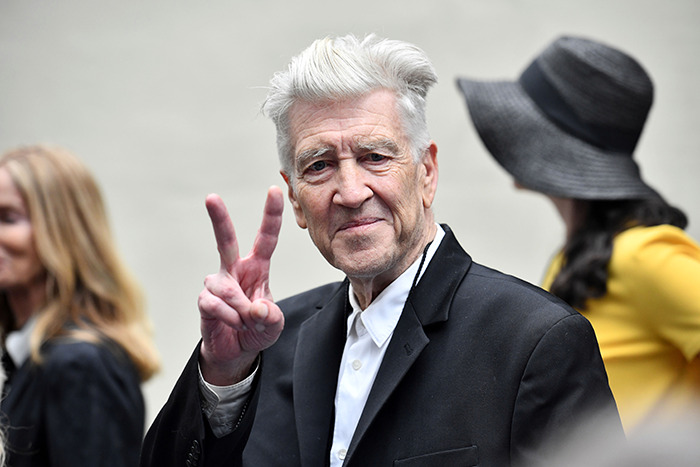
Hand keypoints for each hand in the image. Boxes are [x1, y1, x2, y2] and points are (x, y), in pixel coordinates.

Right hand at [198, 187, 284, 384]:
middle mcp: (234, 269)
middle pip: (225, 240)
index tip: (273, 190)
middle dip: (218, 218)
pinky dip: (229, 318)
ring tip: (245, 323)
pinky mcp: (204, 300)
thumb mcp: (274, 324)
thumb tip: (256, 308)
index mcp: (257, 267)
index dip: (271, 215)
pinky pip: (215, 305)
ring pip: (227, 290)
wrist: (235, 352)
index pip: (266, 238)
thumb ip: (271, 316)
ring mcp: (217, 284)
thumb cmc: (257, 329)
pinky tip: (232, 324)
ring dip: (241, 311)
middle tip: (211, 197)